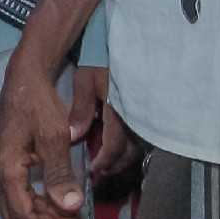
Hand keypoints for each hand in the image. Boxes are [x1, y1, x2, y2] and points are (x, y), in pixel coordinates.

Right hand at [0, 45, 83, 218]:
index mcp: (6, 170)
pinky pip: (19, 198)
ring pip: (17, 211)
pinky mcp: (6, 168)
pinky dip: (39, 209)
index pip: (22, 216)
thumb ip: (60, 174)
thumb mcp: (54, 138)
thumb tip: (69, 207)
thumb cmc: (39, 105)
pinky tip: (60, 210)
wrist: (24, 81)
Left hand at [66, 64, 140, 178]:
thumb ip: (81, 109)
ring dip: (124, 159)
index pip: (114, 145)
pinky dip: (129, 148)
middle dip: (116, 165)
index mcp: (118, 110)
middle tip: (101, 172)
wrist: (121, 46)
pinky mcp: (145, 113)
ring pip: (138, 147)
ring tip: (108, 164)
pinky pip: (142, 137)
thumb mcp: (84, 80)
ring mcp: (142, 115)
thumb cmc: (98, 62)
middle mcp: (134, 116)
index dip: (104, 161)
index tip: (94, 170)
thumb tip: (74, 136)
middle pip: (130, 152)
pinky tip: (118, 149)